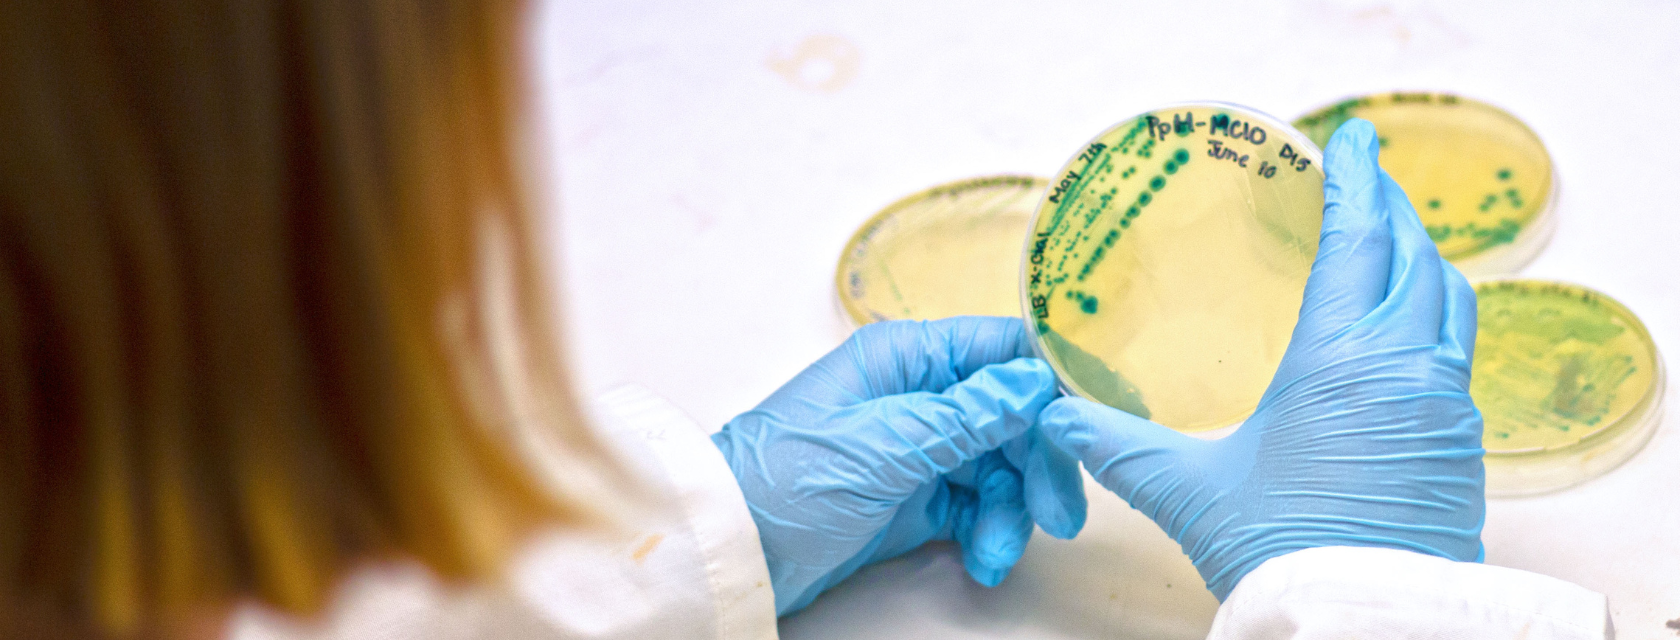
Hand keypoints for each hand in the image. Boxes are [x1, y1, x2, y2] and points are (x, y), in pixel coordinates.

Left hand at [713, 317, 1086, 613]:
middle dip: (1038, 465)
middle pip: (1013, 417)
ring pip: (1001, 469)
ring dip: (1013, 512)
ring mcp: (918, 448)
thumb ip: (965, 416)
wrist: (732, 550)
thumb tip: (1034, 382)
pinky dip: (989, 533)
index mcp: (906, 357)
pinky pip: (977, 507)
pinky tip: (984, 559)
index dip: (1052, 382)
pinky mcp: (915, 499)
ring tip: (998, 552)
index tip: (1094, 420)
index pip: (1001, 349)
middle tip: (1057, 514)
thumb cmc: (783, 480)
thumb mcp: (882, 444)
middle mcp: (918, 394)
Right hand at [1037, 119, 1484, 599]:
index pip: (1359, 240)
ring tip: (1387, 244)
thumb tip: (1056, 417)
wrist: (1362, 622)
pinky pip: (1455, 355)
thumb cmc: (1286, 551)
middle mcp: (1406, 369)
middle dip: (1391, 207)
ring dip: (1420, 259)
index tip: (1355, 139)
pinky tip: (1400, 336)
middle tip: (1364, 178)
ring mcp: (1445, 407)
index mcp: (1342, 360)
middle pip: (1416, 257)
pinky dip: (1432, 317)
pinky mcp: (1462, 448)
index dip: (1357, 180)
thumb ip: (1119, 445)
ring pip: (1449, 303)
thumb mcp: (1188, 490)